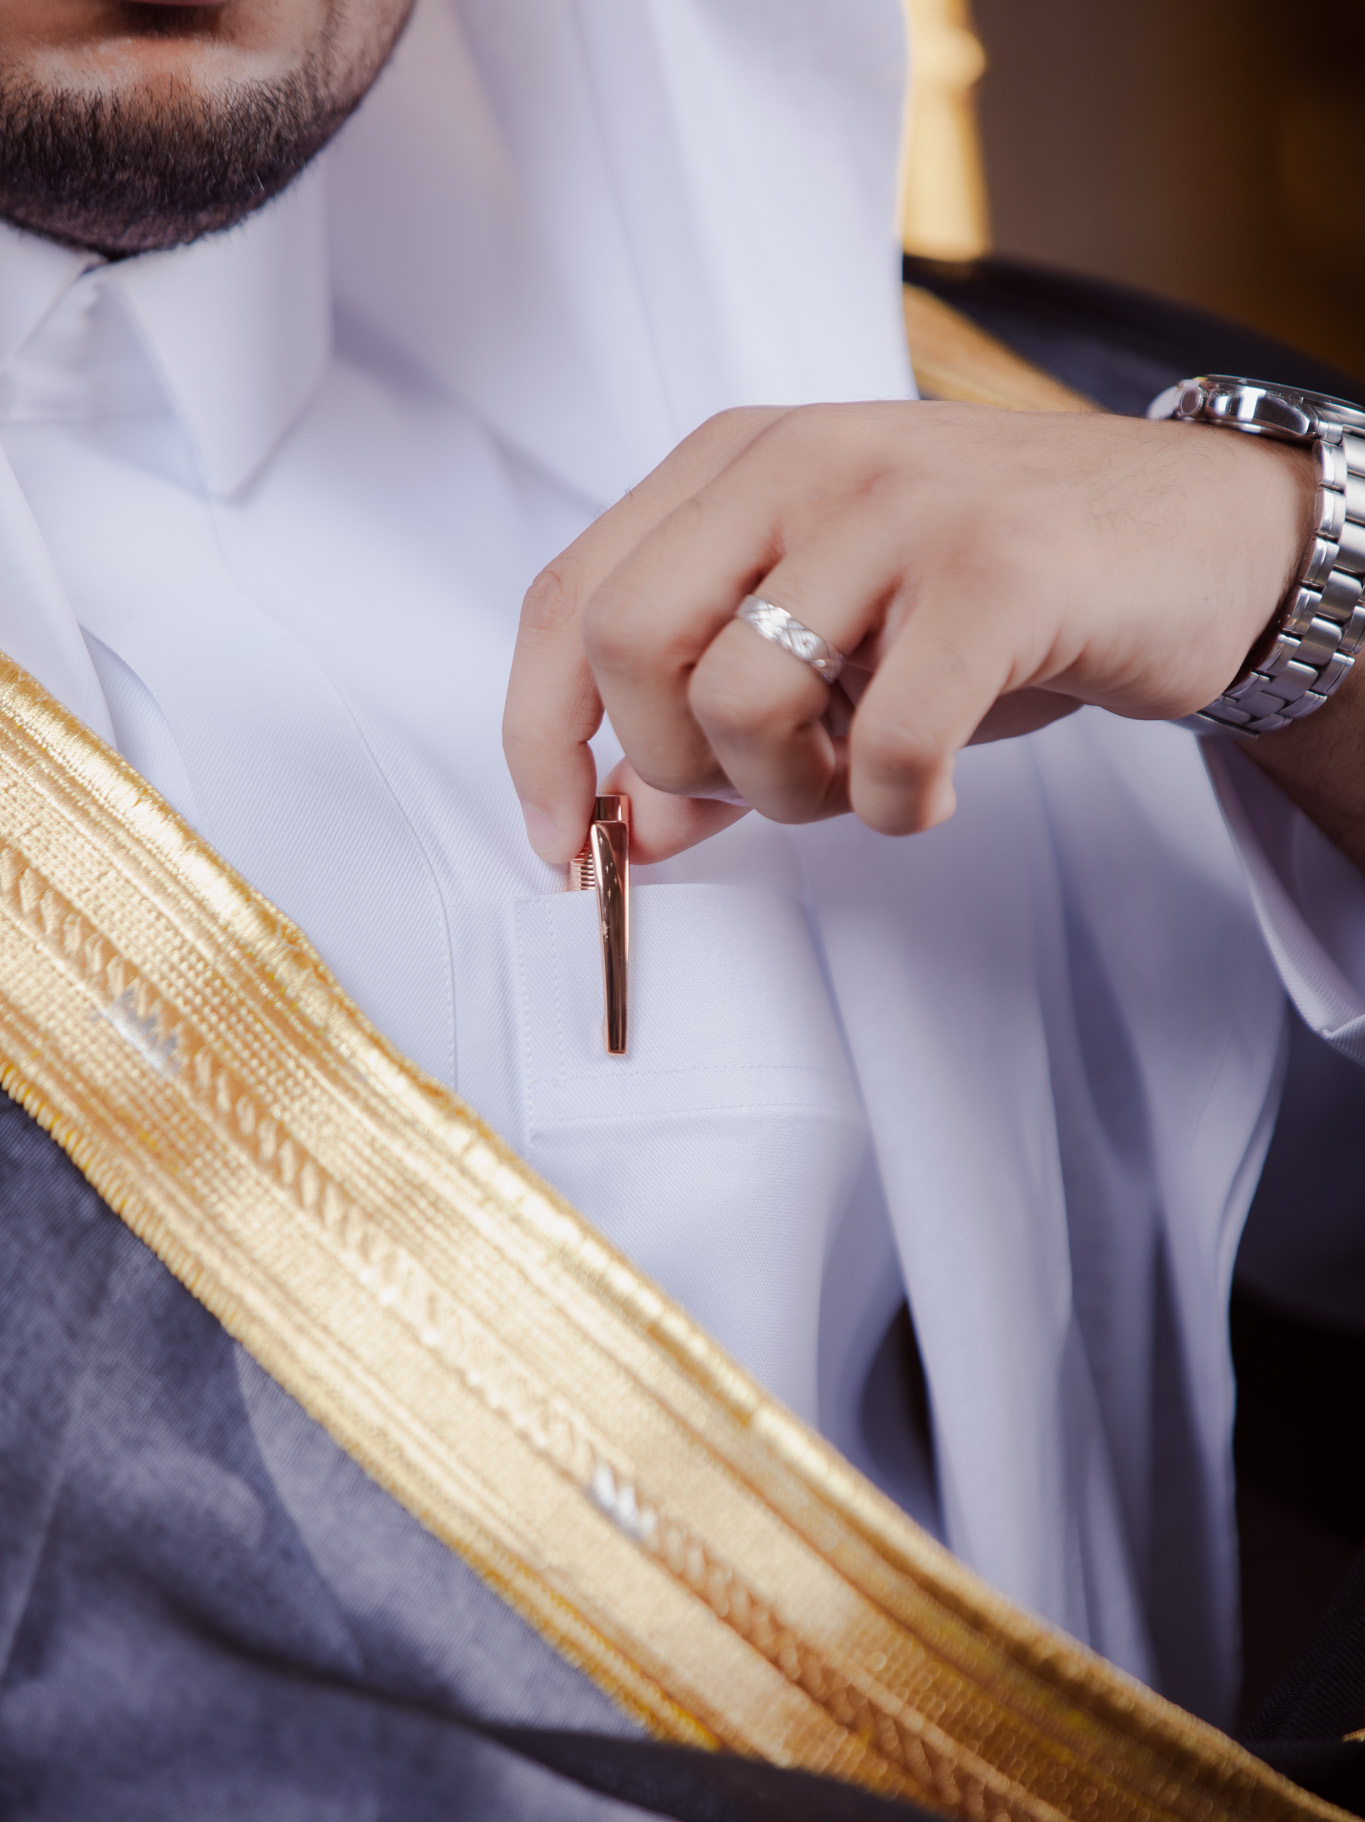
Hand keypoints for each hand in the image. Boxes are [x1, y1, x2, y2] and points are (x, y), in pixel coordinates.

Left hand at [503, 401, 1313, 864]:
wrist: (1198, 537)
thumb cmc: (996, 596)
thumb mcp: (834, 651)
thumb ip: (718, 727)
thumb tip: (626, 832)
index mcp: (734, 463)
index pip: (565, 597)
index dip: (539, 737)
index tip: (563, 842)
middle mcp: (798, 460)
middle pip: (626, 643)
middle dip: (673, 764)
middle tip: (769, 785)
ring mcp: (897, 504)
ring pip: (738, 699)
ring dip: (791, 793)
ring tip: (864, 778)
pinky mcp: (995, 570)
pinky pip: (885, 742)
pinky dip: (895, 808)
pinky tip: (930, 793)